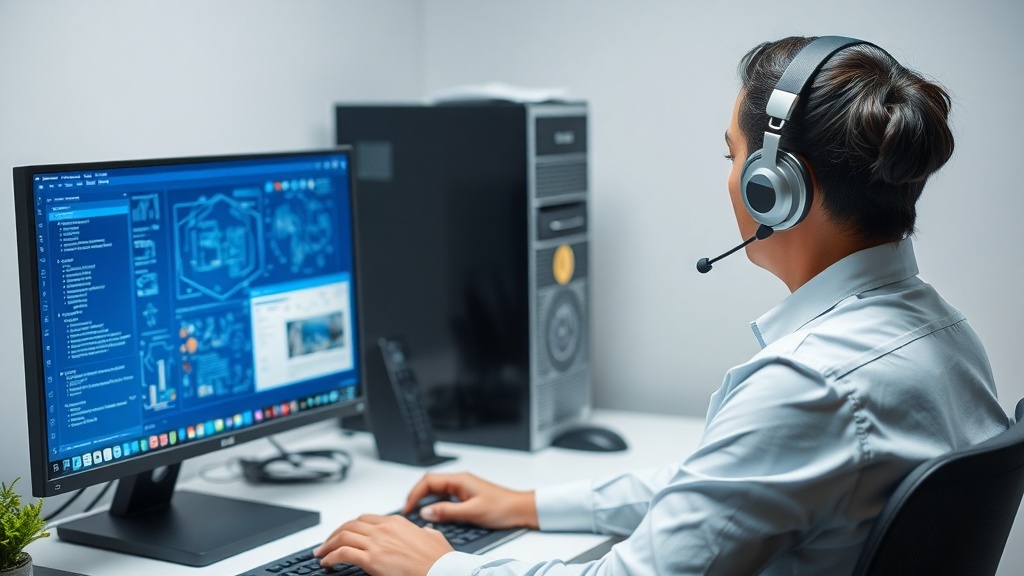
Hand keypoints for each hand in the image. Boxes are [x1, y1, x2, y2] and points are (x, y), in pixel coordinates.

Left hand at [314, 514, 451, 575]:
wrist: (441, 571)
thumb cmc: (439, 560)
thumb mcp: (434, 537)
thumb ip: (426, 531)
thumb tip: (425, 530)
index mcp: (397, 522)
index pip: (366, 519)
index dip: (351, 526)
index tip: (345, 534)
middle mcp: (384, 529)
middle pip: (350, 526)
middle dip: (335, 534)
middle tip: (327, 543)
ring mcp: (377, 543)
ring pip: (342, 537)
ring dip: (328, 545)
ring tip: (321, 554)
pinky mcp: (371, 559)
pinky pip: (342, 554)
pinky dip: (330, 557)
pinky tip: (327, 564)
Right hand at [403, 472, 538, 529]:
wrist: (520, 509)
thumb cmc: (502, 508)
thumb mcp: (471, 512)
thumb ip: (446, 511)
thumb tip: (425, 512)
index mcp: (459, 480)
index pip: (428, 481)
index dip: (415, 494)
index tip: (408, 508)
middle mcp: (460, 481)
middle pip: (430, 484)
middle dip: (417, 496)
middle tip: (409, 511)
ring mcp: (464, 488)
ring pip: (437, 491)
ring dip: (426, 500)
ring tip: (418, 514)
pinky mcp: (467, 496)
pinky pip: (446, 497)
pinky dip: (436, 504)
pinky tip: (435, 514)